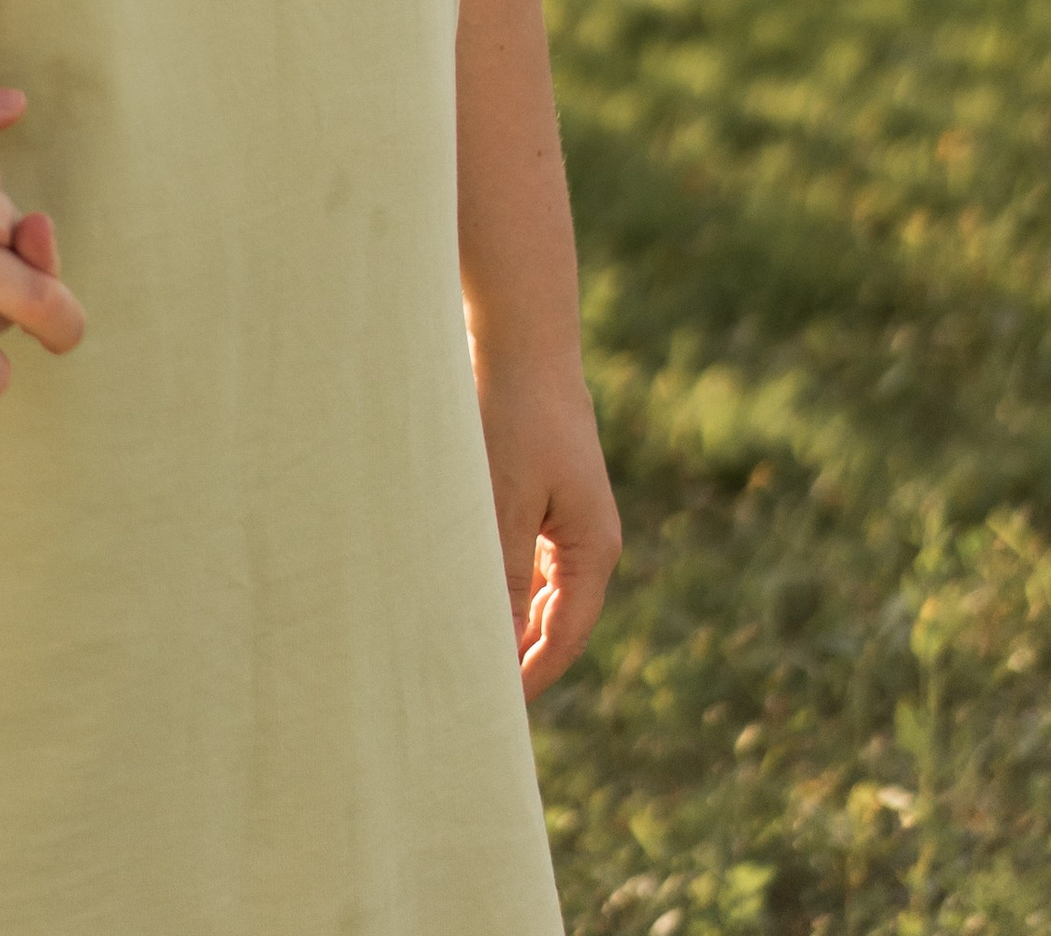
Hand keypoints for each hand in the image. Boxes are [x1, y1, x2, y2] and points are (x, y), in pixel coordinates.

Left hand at [473, 356, 619, 698]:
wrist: (520, 337)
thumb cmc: (514, 415)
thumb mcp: (504, 502)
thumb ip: (505, 578)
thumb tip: (500, 651)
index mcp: (592, 550)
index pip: (564, 639)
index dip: (528, 679)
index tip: (487, 713)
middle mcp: (588, 541)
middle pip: (555, 622)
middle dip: (517, 658)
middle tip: (468, 694)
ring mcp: (567, 517)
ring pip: (538, 592)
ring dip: (506, 620)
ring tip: (457, 650)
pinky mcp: (542, 494)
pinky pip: (525, 559)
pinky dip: (499, 582)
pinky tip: (462, 592)